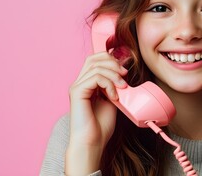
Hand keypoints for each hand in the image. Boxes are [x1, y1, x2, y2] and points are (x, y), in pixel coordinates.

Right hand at [65, 51, 127, 173]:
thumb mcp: (112, 100)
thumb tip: (123, 72)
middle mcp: (79, 83)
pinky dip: (109, 84)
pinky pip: (96, 77)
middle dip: (112, 62)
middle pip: (93, 58)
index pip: (95, 60)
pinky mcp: (77, 92)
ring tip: (123, 88)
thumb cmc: (101, 126)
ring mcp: (76, 87)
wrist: (92, 142)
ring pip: (96, 66)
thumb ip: (114, 86)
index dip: (110, 59)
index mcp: (86, 84)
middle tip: (125, 74)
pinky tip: (114, 97)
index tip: (124, 71)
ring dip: (114, 75)